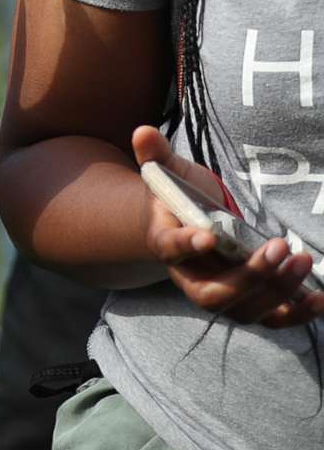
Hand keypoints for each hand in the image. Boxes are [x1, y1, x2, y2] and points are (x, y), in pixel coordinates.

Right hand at [132, 126, 323, 328]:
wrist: (186, 228)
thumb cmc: (179, 199)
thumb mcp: (170, 173)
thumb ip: (157, 155)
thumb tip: (144, 131)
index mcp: (166, 242)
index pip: (171, 249)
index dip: (188, 246)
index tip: (209, 237)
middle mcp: (191, 278)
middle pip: (213, 294)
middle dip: (249, 276)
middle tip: (278, 246)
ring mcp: (222, 294)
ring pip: (246, 310)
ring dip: (277, 290)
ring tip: (303, 259)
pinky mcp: (249, 302)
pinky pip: (271, 318)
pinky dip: (296, 313)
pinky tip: (319, 297)